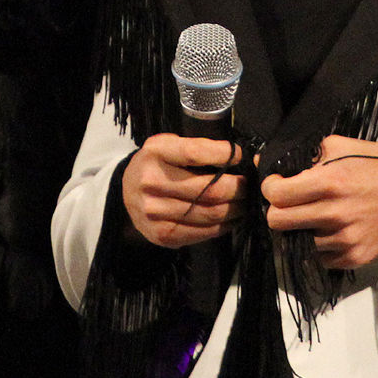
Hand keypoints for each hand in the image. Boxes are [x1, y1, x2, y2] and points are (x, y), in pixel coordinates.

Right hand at [122, 133, 245, 248]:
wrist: (127, 191)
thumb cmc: (157, 163)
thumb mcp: (169, 143)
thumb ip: (197, 146)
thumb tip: (236, 155)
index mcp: (156, 152)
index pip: (196, 153)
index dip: (224, 155)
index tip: (240, 156)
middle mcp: (152, 182)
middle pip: (209, 190)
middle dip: (239, 188)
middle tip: (251, 185)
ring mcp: (155, 212)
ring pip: (210, 213)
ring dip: (236, 209)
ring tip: (246, 202)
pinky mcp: (161, 234)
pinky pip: (202, 233)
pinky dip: (223, 226)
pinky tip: (232, 218)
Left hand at [260, 134, 377, 269]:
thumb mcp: (346, 146)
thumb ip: (309, 153)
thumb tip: (273, 161)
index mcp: (330, 182)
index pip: (276, 195)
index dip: (270, 187)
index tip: (276, 183)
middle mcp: (334, 214)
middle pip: (277, 223)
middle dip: (276, 210)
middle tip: (288, 202)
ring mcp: (345, 241)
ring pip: (296, 242)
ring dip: (300, 229)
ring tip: (314, 215)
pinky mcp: (355, 258)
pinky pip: (320, 258)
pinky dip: (319, 245)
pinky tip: (332, 230)